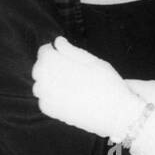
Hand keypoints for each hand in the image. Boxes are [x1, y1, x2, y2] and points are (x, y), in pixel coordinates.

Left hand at [32, 36, 146, 139]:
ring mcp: (46, 96)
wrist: (115, 113)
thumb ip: (71, 50)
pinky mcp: (50, 111)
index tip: (60, 52)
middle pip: (39, 68)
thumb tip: (58, 41)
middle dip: (49, 65)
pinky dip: (51, 97)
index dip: (52, 50)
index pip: (44, 52)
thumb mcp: (93, 61)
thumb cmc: (107, 84)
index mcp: (55, 63)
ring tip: (66, 82)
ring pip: (39, 85)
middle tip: (66, 67)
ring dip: (48, 81)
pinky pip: (43, 100)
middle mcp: (46, 79)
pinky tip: (65, 96)